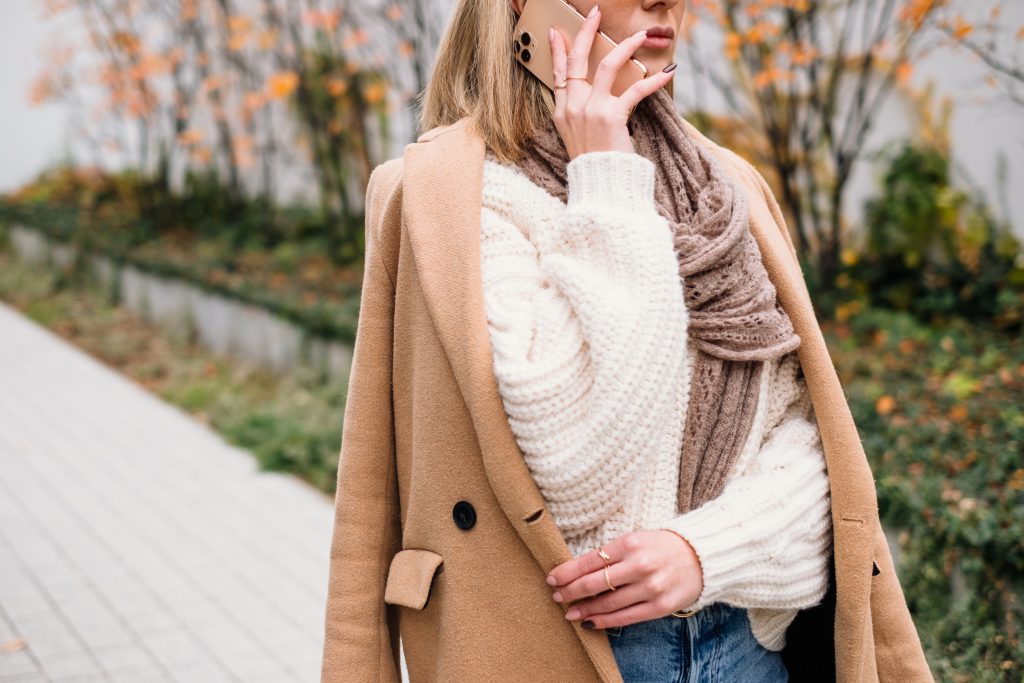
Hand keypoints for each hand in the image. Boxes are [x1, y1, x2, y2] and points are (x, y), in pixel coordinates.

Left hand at [546, 529, 703, 628]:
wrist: (701, 556)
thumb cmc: (661, 546)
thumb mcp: (635, 539)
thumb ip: (609, 553)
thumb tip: (576, 570)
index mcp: (630, 543)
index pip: (590, 560)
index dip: (567, 572)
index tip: (552, 578)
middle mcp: (639, 565)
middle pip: (595, 583)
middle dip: (571, 592)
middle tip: (556, 596)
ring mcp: (650, 588)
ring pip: (608, 603)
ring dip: (584, 609)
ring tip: (570, 612)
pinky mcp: (659, 606)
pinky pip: (625, 618)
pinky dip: (604, 621)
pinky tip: (590, 622)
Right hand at [548, 5, 676, 160]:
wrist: (599, 185)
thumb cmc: (593, 165)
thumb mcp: (577, 139)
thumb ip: (580, 116)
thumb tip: (593, 99)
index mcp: (562, 112)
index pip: (558, 74)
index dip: (557, 51)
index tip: (558, 32)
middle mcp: (574, 107)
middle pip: (577, 60)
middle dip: (586, 32)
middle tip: (595, 13)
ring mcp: (591, 110)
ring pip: (606, 64)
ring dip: (625, 46)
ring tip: (640, 36)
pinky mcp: (612, 116)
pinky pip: (635, 90)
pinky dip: (654, 80)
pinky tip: (668, 72)